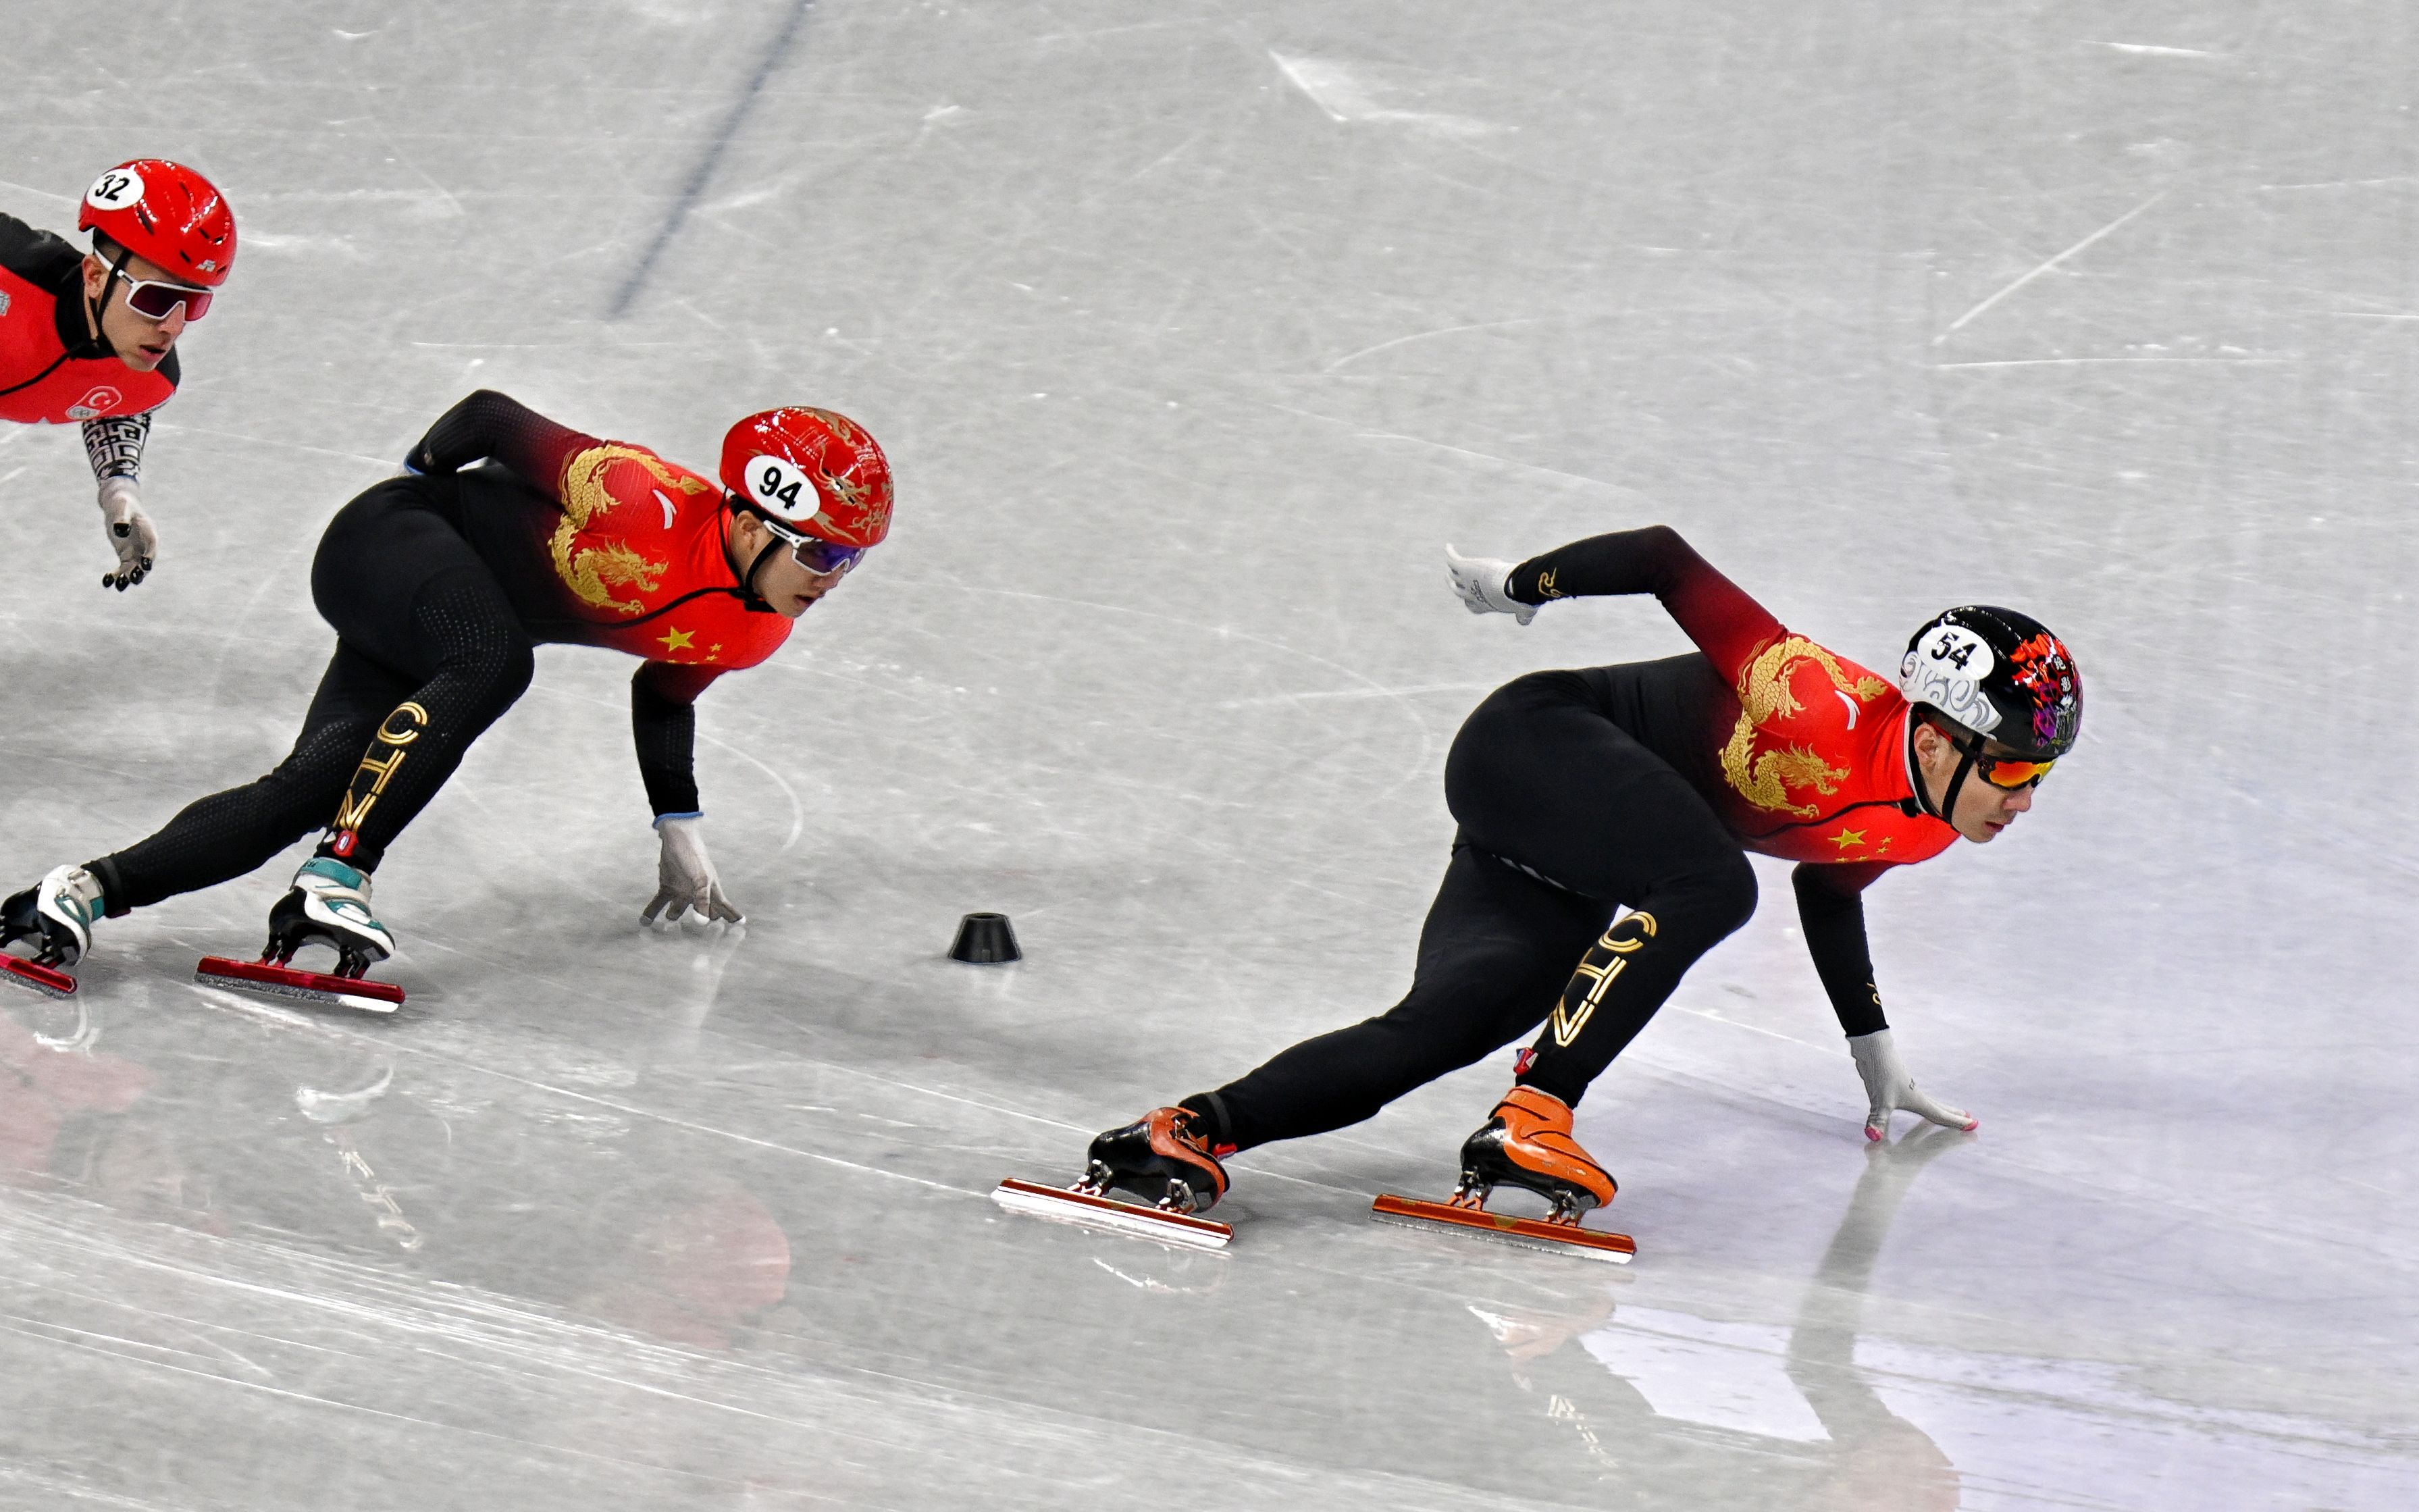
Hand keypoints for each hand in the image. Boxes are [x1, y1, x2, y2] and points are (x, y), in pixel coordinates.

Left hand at [97, 478, 156, 589]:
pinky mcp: (126, 555)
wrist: (120, 505)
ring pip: (135, 569)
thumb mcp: (122, 507)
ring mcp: (136, 551)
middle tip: (133, 577)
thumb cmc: (122, 504)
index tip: (145, 564)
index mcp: (148, 530)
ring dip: (129, 577)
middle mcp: (145, 544)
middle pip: (146, 561)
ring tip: (119, 585)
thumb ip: (122, 518)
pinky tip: (106, 581)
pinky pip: (123, 569)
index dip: (150, 555)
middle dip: (141, 571)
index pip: (152, 544)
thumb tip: (120, 529)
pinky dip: (116, 576)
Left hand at [642, 815, 743, 925]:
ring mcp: (682, 891)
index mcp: (711, 892)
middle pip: (702, 913)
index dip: (732, 918)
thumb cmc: (695, 857)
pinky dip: (651, 912)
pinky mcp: (667, 887)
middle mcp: (697, 894)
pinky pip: (659, 903)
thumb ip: (702, 900)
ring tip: (664, 932)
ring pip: (678, 911)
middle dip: (702, 925)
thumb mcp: (701, 879)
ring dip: (672, 918)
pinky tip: (644, 922)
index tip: (740, 927)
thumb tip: (702, 922)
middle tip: (699, 942)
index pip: (724, 908)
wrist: (677, 838)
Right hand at [1444, 544, 1534, 623]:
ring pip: (1454, 575)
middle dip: (1454, 585)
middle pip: (1457, 590)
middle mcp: (1472, 594)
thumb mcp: (1522, 610)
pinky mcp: (1464, 568)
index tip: (1469, 598)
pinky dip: (1450, 553)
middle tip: (1451, 578)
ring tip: (1451, 563)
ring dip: (1452, 570)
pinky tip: (1448, 546)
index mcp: (1484, 604)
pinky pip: (1452, 560)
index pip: (1471, 605)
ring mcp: (1466, 581)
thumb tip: (1524, 622)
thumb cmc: (1518, 599)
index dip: (1470, 601)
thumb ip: (1523, 616)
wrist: (1511, 587)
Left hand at [1848, 1028, 1974, 1141]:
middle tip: (1969, 1119)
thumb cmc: (1881, 1075)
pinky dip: (1925, 1103)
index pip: (1940, 1115)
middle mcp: (1916, 1094)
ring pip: (1929, 1102)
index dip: (1956, 1122)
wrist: (1874, 1050)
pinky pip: (1917, 1098)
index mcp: (1917, 1100)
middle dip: (1954, 1115)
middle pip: (1939, 1107)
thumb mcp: (1879, 1102)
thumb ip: (1878, 1120)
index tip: (1973, 1124)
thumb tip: (1874, 1137)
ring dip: (1941, 1108)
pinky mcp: (1897, 1084)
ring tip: (1951, 1111)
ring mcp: (1907, 1088)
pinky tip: (1916, 1101)